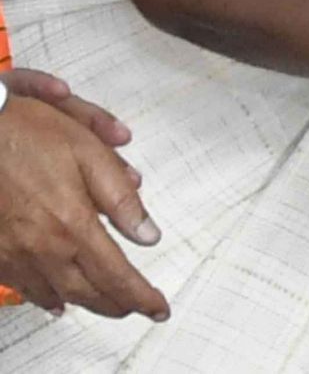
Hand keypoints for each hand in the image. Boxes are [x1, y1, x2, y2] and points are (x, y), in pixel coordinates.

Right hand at [0, 71, 163, 320]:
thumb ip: (120, 198)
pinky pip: (23, 287)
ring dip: (86, 303)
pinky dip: (45, 298)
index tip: (159, 307)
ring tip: (107, 304)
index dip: (140, 295)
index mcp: (73, 224)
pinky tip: (56, 301)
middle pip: (88, 291)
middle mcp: (43, 248)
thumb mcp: (88, 153)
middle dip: (117, 304)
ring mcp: (15, 255)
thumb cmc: (28, 135)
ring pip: (56, 294)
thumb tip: (148, 235)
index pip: (117, 274)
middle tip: (138, 306)